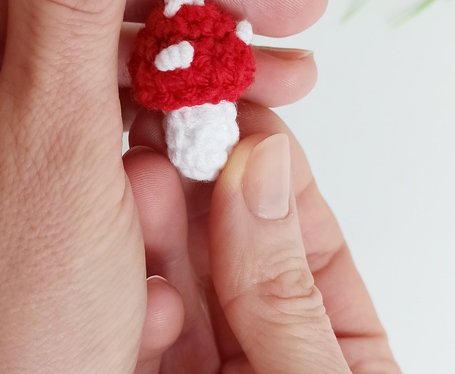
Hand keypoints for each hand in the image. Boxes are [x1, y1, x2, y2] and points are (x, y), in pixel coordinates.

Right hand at [127, 104, 400, 372]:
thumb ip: (285, 288)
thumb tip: (263, 166)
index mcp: (329, 331)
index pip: (296, 222)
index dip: (263, 155)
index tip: (230, 106)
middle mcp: (258, 334)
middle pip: (221, 237)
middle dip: (194, 173)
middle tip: (169, 123)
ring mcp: (195, 356)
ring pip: (169, 270)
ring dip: (153, 215)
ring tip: (143, 169)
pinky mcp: (139, 369)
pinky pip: (128, 322)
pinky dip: (126, 289)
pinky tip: (124, 268)